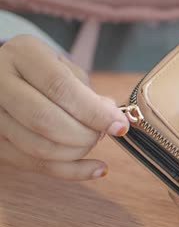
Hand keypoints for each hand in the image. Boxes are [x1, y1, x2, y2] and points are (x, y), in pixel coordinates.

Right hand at [0, 35, 128, 179]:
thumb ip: (88, 92)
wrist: (7, 76)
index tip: (119, 126)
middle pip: (45, 120)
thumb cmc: (44, 72)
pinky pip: (35, 165)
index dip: (94, 112)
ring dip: (78, 152)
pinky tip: (97, 168)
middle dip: (85, 135)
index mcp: (23, 55)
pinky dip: (72, 171)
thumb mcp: (66, 68)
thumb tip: (113, 119)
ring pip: (39, 147)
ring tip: (93, 141)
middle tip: (103, 134)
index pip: (60, 87)